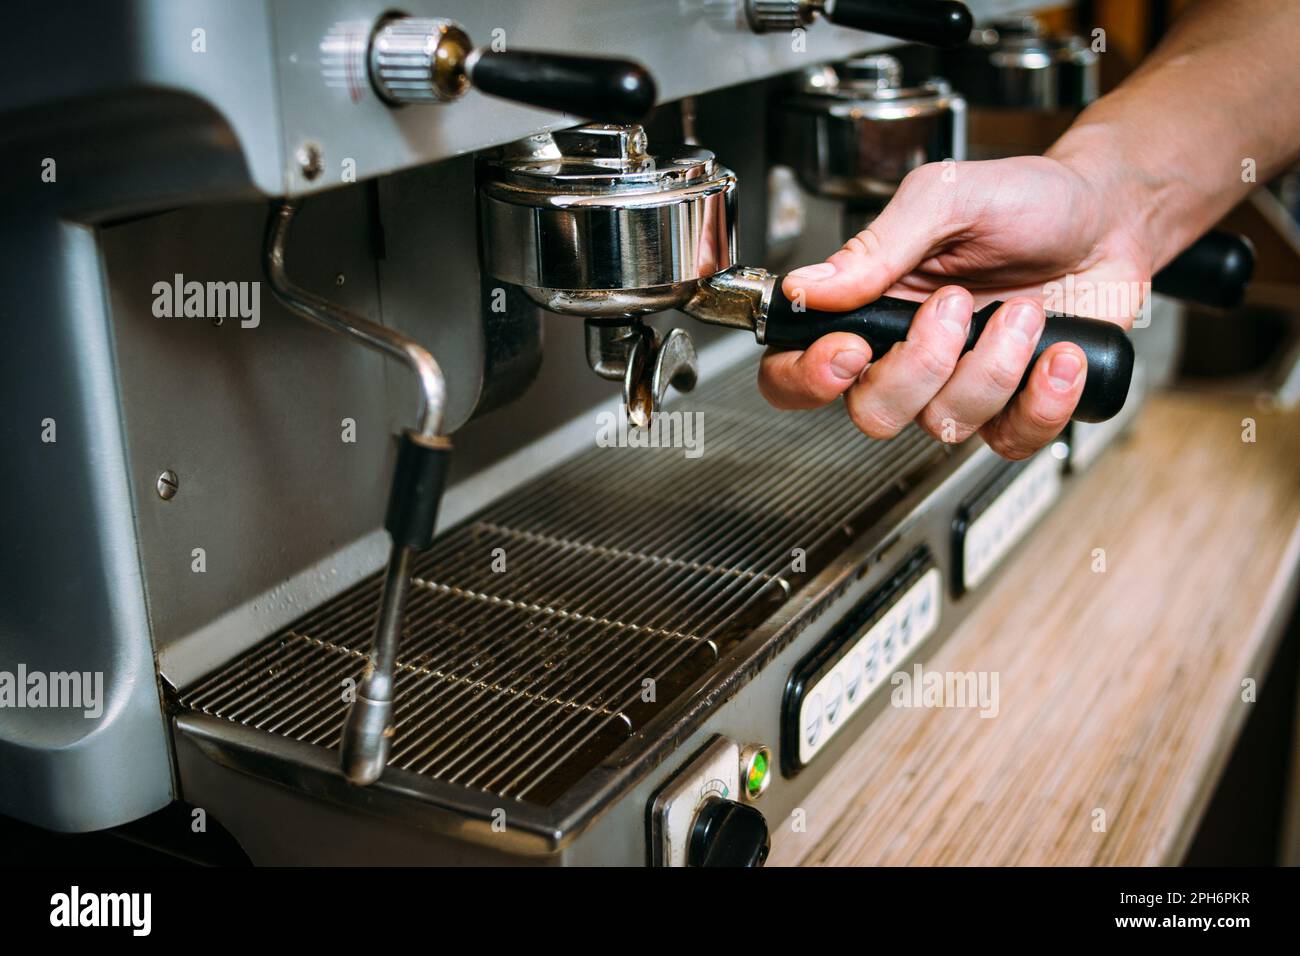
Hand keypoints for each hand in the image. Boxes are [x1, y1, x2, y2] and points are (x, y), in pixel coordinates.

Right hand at [757, 155, 1149, 458]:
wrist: (1108, 214)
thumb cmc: (1025, 201)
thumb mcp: (944, 199)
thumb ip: (875, 246)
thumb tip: (809, 287)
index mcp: (870, 308)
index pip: (796, 370)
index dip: (806, 378)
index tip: (848, 350)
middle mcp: (906, 356)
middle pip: (872, 412)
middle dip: (920, 365)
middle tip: (955, 304)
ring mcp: (961, 386)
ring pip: (945, 425)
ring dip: (993, 366)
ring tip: (1025, 312)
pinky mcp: (1016, 406)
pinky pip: (1011, 440)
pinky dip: (1042, 402)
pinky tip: (1059, 354)